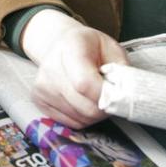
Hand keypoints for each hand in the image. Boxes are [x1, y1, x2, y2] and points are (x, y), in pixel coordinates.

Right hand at [21, 9, 127, 128]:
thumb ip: (121, 69)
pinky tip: (84, 102)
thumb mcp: (112, 48)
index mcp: (70, 47)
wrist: (61, 44)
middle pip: (83, 106)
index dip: (106, 96)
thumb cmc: (90, 47)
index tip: (119, 95)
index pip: (85, 84)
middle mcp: (50, 67)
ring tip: (98, 97)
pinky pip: (70, 122)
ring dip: (95, 114)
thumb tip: (126, 95)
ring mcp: (42, 85)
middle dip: (104, 108)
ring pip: (79, 117)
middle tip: (112, 98)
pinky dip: (83, 117)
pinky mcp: (39, 99)